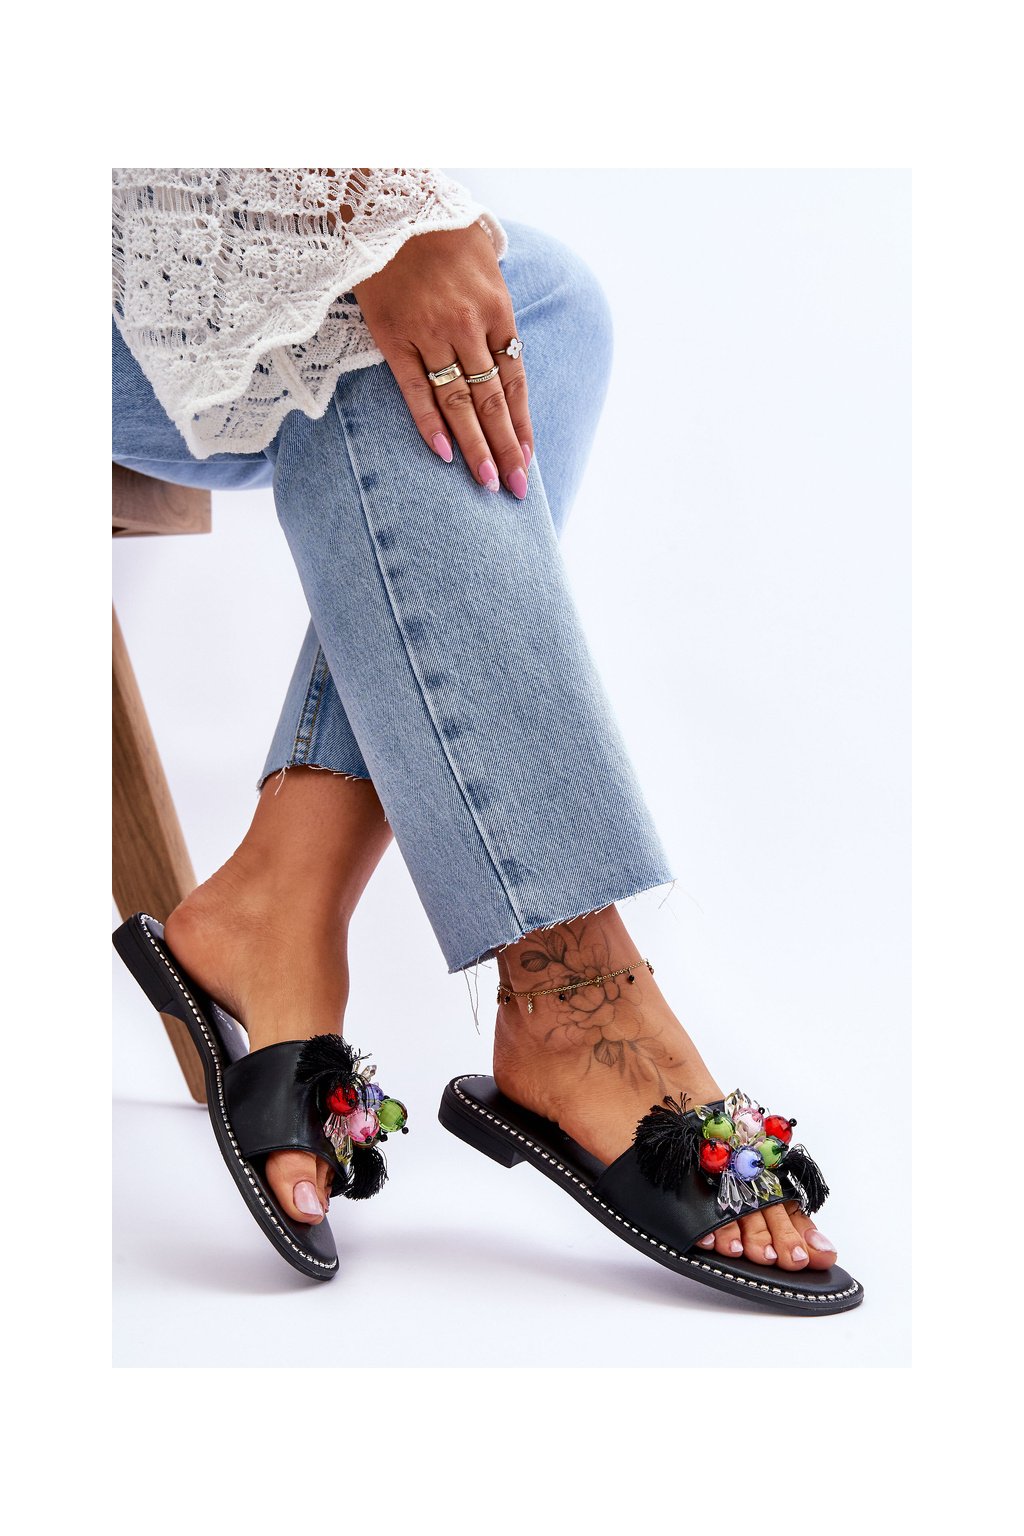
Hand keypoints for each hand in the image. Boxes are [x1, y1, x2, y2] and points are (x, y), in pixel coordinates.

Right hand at [353, 223, 533, 497]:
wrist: (389, 205)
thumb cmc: (442, 234)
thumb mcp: (486, 265)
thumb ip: (496, 312)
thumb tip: (507, 352)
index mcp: (498, 310)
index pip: (516, 381)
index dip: (521, 424)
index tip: (528, 460)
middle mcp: (469, 326)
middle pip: (492, 400)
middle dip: (505, 448)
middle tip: (515, 488)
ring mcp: (431, 333)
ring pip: (459, 402)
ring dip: (475, 446)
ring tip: (487, 482)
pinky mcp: (394, 336)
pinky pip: (415, 389)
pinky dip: (430, 424)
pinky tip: (445, 455)